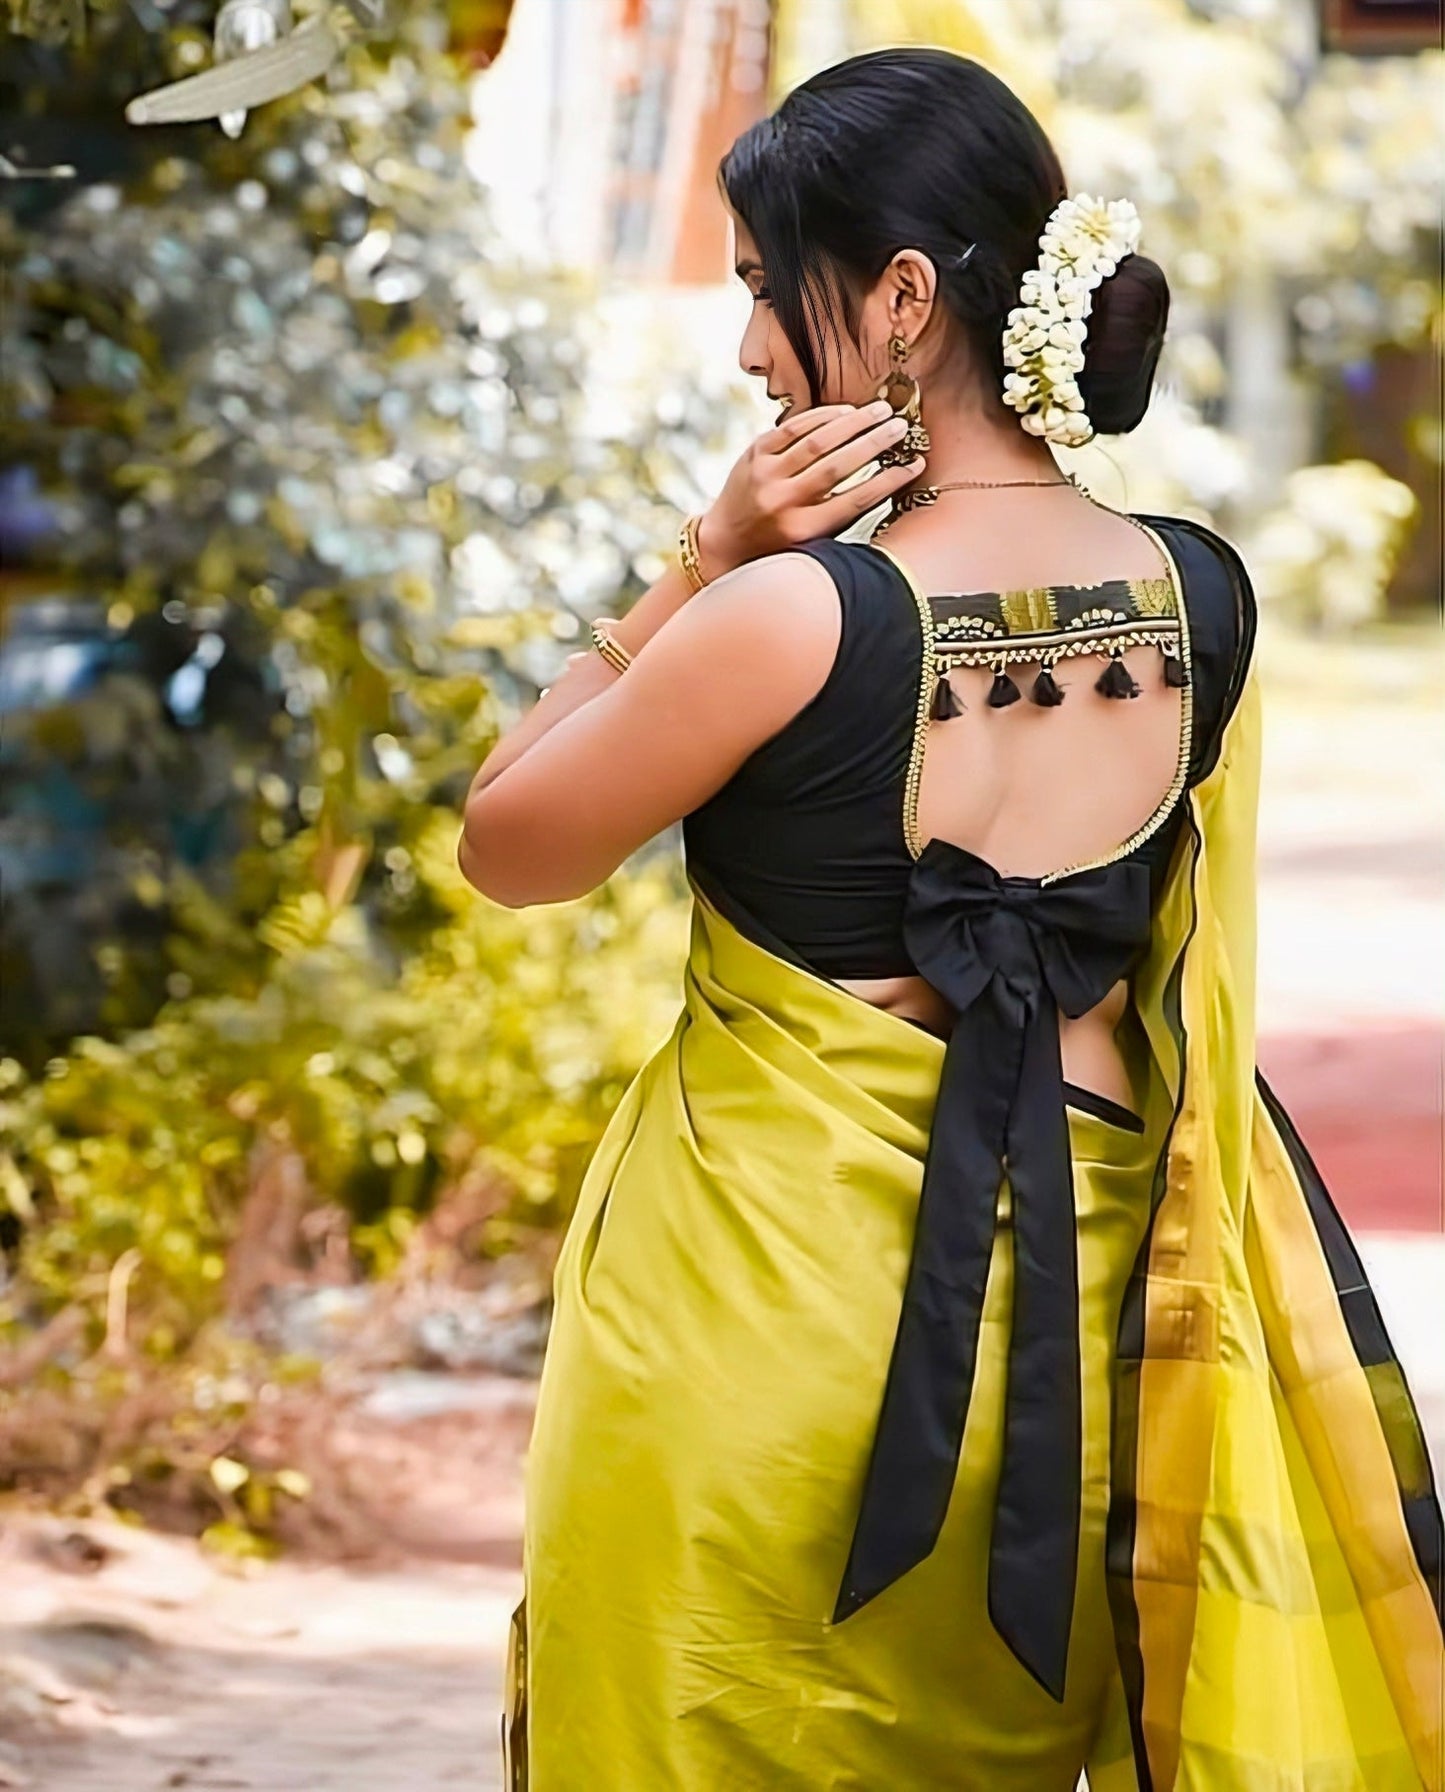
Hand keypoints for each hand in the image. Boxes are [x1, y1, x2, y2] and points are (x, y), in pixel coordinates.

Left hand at [697, 400, 923, 578]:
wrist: (724, 542)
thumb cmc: (778, 545)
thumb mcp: (812, 542)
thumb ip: (842, 515)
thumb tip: (887, 478)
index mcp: (803, 531)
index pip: (856, 500)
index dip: (890, 480)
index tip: (915, 464)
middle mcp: (783, 503)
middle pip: (839, 464)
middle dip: (876, 442)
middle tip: (901, 427)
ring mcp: (766, 475)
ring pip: (818, 440)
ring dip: (855, 422)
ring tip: (882, 411)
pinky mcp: (754, 453)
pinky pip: (794, 427)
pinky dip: (823, 416)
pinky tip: (846, 412)